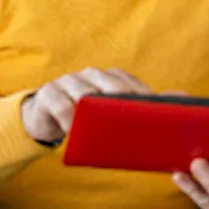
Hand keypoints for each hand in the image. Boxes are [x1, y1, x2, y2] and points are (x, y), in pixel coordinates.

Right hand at [21, 68, 150, 144]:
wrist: (43, 116)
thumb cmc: (83, 118)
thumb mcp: (104, 115)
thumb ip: (128, 116)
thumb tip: (164, 121)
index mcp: (109, 78)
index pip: (131, 83)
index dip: (143, 99)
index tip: (155, 117)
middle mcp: (91, 75)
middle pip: (113, 86)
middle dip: (124, 105)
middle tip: (135, 127)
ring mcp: (70, 81)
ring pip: (87, 94)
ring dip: (96, 114)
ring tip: (106, 133)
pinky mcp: (49, 92)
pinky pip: (62, 106)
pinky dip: (71, 121)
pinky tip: (75, 133)